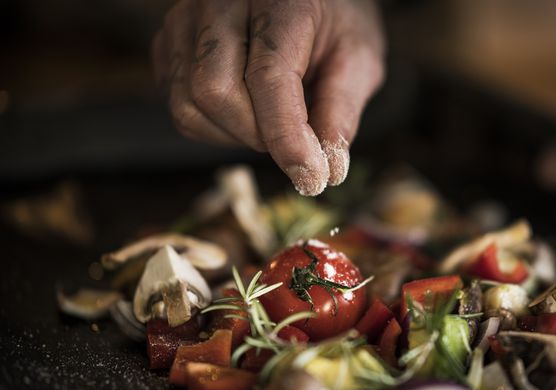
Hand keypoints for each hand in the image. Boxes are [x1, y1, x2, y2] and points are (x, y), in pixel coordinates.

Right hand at [152, 0, 385, 194]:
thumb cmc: (333, 24)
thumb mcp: (357, 59)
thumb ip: (342, 111)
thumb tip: (328, 171)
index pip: (268, 76)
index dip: (287, 136)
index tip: (311, 178)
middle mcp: (221, 1)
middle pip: (215, 91)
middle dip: (258, 136)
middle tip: (295, 141)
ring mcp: (186, 20)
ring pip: (189, 104)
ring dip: (234, 135)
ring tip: (271, 123)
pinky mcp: (169, 43)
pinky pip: (179, 106)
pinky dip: (214, 127)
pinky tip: (246, 113)